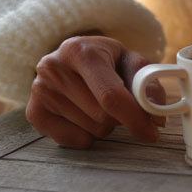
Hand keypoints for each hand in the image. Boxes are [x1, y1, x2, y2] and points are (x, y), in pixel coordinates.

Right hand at [26, 35, 164, 148]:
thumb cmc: (106, 60)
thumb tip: (156, 113)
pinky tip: (83, 116)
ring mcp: (40, 90)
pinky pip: (72, 141)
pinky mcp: (34, 111)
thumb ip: (148, 82)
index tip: (152, 133)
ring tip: (96, 104)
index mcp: (80, 51)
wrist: (73, 56)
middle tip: (118, 104)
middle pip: (102, 117)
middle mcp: (54, 68)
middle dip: (120, 118)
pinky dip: (85, 136)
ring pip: (90, 130)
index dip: (134, 118)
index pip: (110, 96)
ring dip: (104, 126)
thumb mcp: (130, 60)